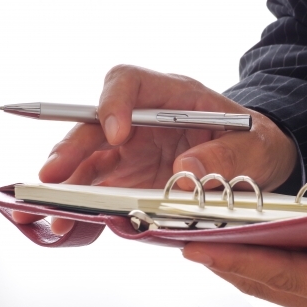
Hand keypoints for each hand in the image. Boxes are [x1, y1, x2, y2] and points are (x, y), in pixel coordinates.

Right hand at [12, 65, 296, 233]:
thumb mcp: (254, 148)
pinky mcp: (130, 179)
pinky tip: (69, 225)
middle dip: (72, 148)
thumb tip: (186, 174)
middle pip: (95, 124)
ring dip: (65, 184)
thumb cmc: (254, 142)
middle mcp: (143, 120)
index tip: (116, 133)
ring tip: (51, 213)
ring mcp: (132, 150)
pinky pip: (98, 189)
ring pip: (88, 159)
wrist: (255, 159)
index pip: (129, 81)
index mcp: (174, 96)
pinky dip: (81, 207)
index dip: (114, 102)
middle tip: (52, 177)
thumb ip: (226, 158)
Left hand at [182, 240, 306, 306]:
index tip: (199, 245)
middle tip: (184, 242)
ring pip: (283, 285)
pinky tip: (260, 258)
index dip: (243, 258)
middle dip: (227, 263)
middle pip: (275, 282)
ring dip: (243, 267)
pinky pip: (301, 283)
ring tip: (208, 248)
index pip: (291, 274)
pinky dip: (271, 269)